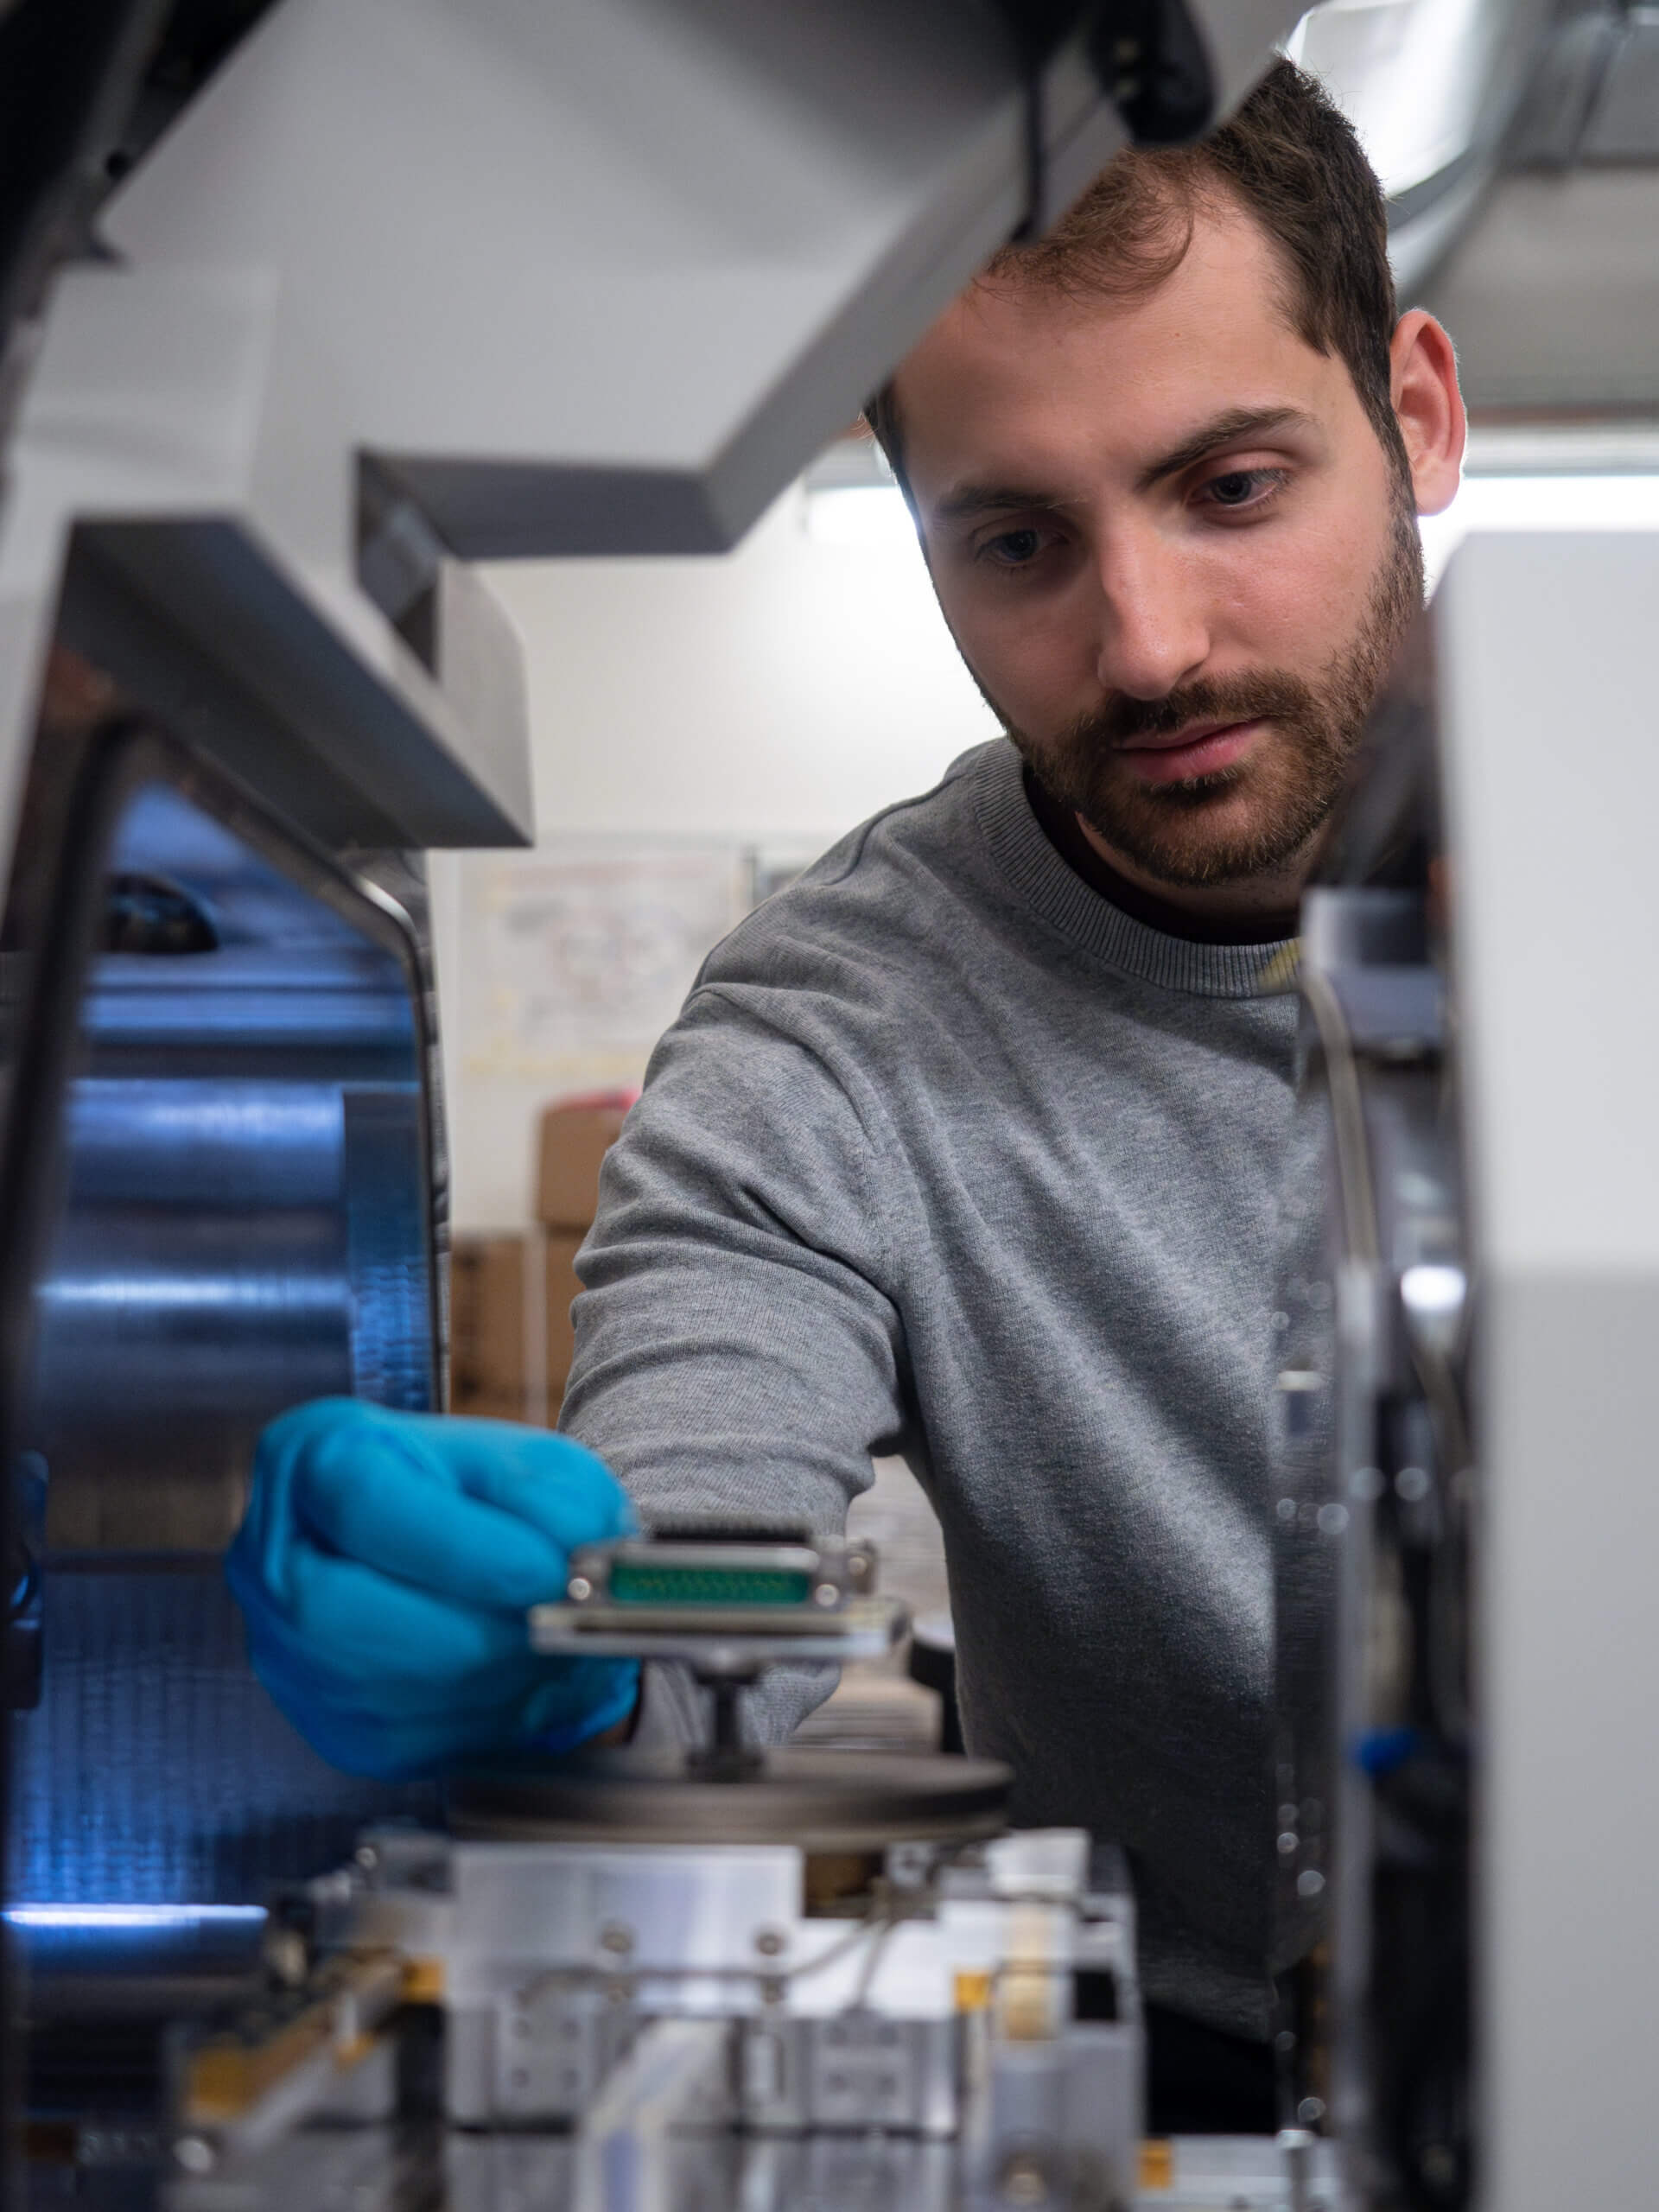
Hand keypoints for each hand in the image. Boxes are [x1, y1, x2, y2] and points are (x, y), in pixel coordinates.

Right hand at [225, 1398, 638, 1777]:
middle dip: (474, 1630)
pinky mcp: (334, 1729)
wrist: (456, 1547)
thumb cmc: (478, 1492)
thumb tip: (576, 1553)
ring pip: (378, 1694)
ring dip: (496, 1682)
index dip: (461, 1548)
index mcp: (308, 1459)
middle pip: (342, 1616)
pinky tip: (539, 1683)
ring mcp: (289, 1656)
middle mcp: (272, 1563)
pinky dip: (492, 1720)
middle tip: (565, 1618)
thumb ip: (546, 1492)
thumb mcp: (521, 1457)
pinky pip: (411, 1746)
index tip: (549, 1569)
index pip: (364, 1505)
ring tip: (567, 1645)